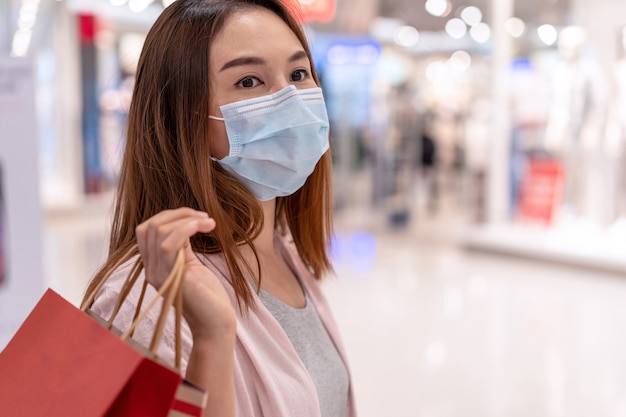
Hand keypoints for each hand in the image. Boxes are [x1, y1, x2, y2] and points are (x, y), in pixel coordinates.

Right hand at [135, 208, 235, 341]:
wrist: (215, 324)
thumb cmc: (209, 296)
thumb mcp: (192, 265)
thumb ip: (182, 247)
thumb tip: (185, 222)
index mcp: (154, 265)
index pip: (146, 230)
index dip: (169, 216)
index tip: (196, 218)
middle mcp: (151, 269)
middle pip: (150, 225)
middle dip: (178, 213)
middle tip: (204, 218)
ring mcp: (159, 274)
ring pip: (158, 231)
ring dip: (186, 219)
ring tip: (208, 223)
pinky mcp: (172, 277)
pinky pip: (169, 244)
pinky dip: (187, 228)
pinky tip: (204, 227)